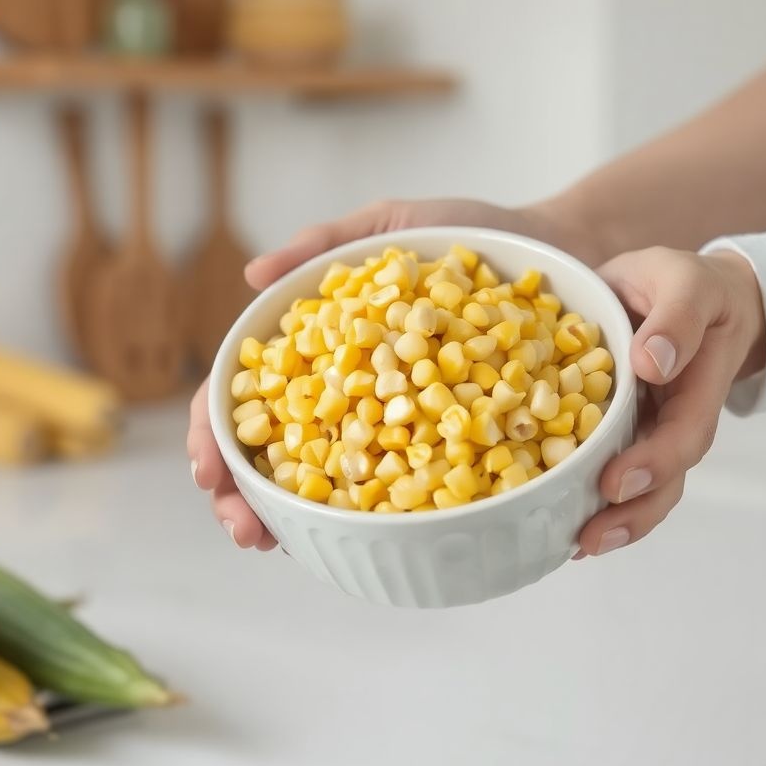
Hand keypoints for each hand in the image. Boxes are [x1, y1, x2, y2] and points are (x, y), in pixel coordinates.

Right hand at [187, 197, 594, 549]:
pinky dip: (367, 519)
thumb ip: (325, 245)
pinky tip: (348, 539)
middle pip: (267, 451)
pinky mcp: (443, 442)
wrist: (557, 250)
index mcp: (314, 346)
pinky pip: (402, 487)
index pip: (242, 395)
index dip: (215, 432)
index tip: (209, 467)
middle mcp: (340, 391)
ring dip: (284, 519)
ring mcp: (388, 422)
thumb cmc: (467, 231)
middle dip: (240, 494)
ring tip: (274, 541)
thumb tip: (252, 277)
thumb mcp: (391, 223)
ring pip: (316, 482)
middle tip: (243, 527)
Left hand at [575, 247, 765, 556]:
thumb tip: (653, 362)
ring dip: (615, 521)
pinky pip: (611, 469)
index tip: (616, 482)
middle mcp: (676, 417)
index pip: (685, 434)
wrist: (685, 291)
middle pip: (666, 478)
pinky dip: (591, 499)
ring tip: (576, 546)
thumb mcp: (684, 281)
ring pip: (644, 487)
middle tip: (589, 536)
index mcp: (697, 383)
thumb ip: (676, 315)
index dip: (653, 463)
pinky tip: (557, 520)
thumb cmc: (682, 284)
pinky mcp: (620, 429)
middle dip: (631, 512)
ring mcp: (650, 428)